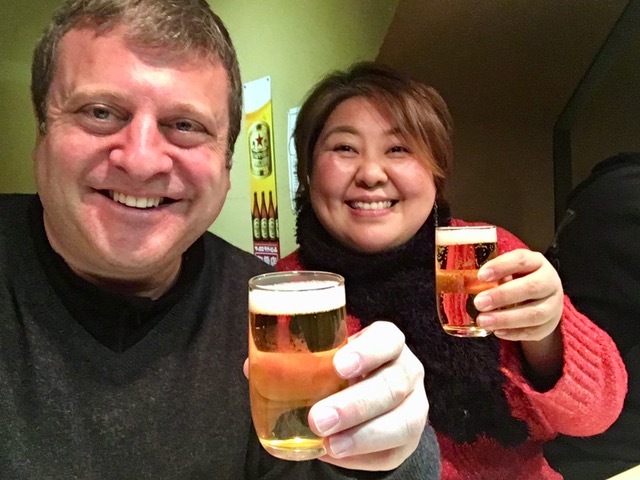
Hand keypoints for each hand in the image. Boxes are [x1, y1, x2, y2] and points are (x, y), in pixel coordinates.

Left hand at [308, 321, 427, 470]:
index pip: (388, 339)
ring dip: (362, 436)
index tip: (338, 365)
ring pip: (402, 422)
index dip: (367, 351)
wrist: (367, 400)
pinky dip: (362, 457)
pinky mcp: (410, 440)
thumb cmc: (340, 371)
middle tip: (318, 418)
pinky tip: (335, 454)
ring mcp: (414, 406)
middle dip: (355, 405)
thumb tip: (255, 367)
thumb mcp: (326, 358)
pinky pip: (393, 452)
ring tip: (329, 443)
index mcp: (387, 343)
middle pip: (392, 385)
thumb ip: (298, 359)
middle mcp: (407, 371)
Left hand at [473, 249, 564, 382]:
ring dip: (506, 318)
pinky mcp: (550, 325)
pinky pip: (533, 332)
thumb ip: (492, 275)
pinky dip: (513, 333)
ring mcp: (553, 305)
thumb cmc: (517, 280)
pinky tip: (497, 332)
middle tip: (478, 302)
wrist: (542, 299)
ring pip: (534, 314)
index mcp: (536, 262)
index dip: (501, 266)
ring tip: (482, 321)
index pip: (521, 259)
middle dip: (503, 296)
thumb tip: (461, 281)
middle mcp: (550, 281)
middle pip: (531, 288)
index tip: (480, 275)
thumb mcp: (509, 271)